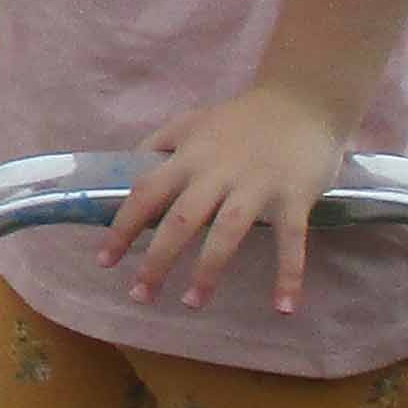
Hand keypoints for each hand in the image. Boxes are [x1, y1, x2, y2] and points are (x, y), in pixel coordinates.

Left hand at [97, 84, 345, 313]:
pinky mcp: (294, 196)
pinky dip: (289, 275)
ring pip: (226, 232)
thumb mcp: (192, 121)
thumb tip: (127, 171)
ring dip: (208, 271)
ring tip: (192, 302)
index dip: (123, 227)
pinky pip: (291, 240)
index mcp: (190, 156)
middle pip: (181, 220)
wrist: (303, 99)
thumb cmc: (241, 118)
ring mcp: (256, 185)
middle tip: (140, 295)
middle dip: (158, 260)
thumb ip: (160, 144)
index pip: (146, 192)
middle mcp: (217, 171)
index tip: (105, 261)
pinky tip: (283, 308)